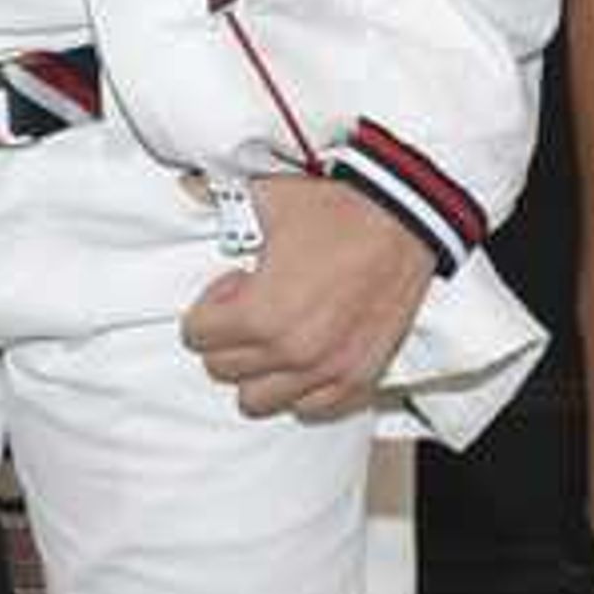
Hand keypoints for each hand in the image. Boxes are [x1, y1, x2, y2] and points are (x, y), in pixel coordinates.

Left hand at [178, 174, 431, 422]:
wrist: (408, 215)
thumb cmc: (339, 207)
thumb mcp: (271, 196)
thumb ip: (219, 196)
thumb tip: (186, 184)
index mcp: (261, 314)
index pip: (196, 337)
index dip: (209, 305)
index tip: (235, 284)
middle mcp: (292, 352)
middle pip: (222, 369)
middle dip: (228, 337)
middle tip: (255, 303)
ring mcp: (328, 370)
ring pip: (258, 400)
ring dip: (258, 370)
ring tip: (278, 332)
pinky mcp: (360, 377)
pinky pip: (311, 408)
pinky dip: (300, 388)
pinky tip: (307, 351)